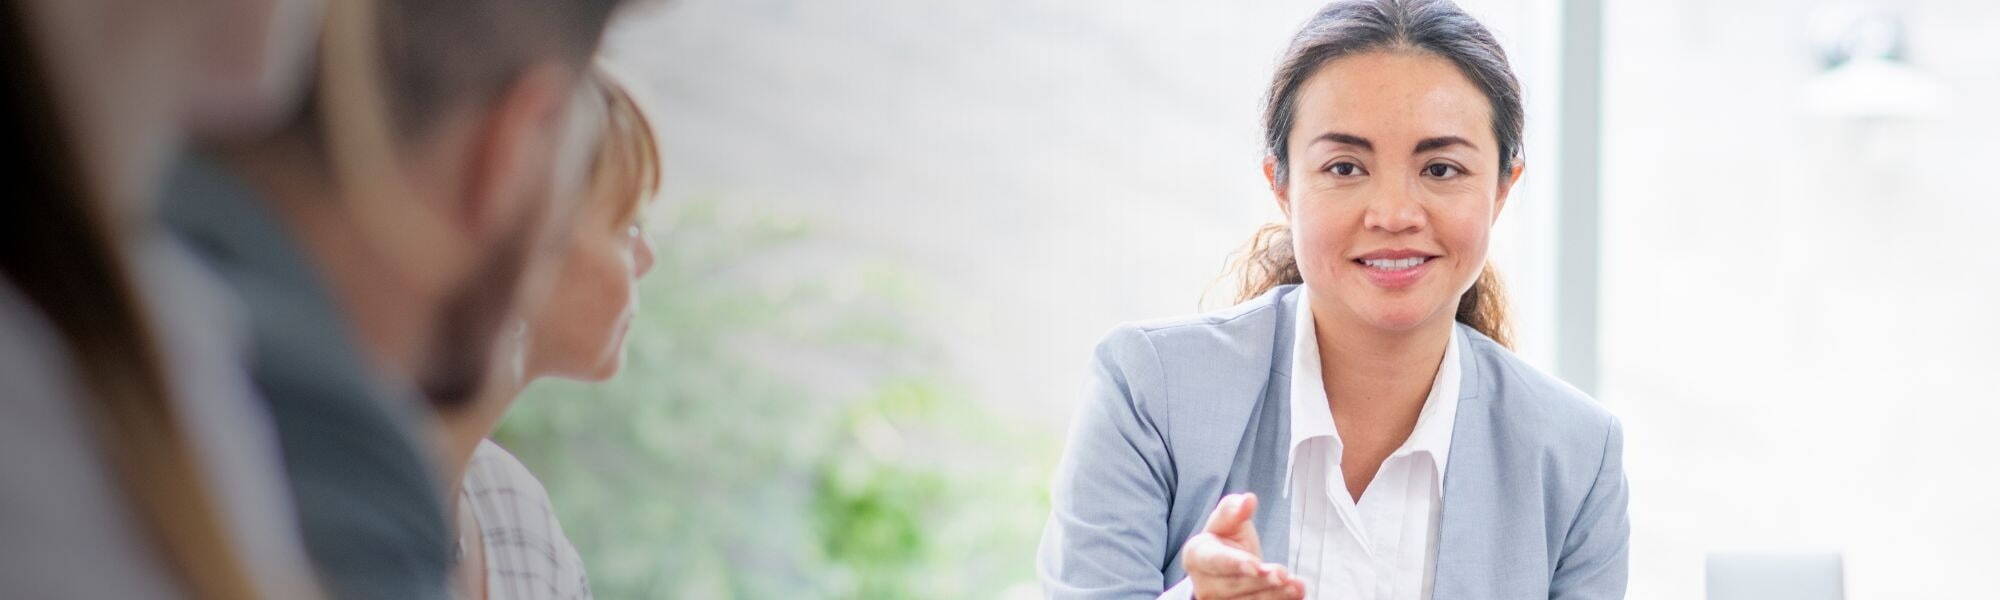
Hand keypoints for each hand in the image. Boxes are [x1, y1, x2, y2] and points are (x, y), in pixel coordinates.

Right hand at [1181, 493, 1305, 599]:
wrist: (1225, 570)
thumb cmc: (1225, 541)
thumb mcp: (1227, 522)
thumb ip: (1233, 510)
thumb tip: (1248, 500)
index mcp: (1197, 556)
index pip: (1215, 561)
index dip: (1235, 563)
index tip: (1255, 565)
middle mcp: (1203, 584)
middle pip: (1233, 585)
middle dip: (1260, 581)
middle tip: (1282, 574)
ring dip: (1274, 595)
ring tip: (1295, 585)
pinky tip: (1294, 593)